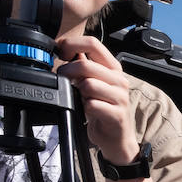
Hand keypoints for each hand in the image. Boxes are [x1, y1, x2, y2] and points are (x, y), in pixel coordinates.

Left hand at [57, 35, 137, 164]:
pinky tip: (88, 111)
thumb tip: (67, 50)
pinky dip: (85, 108)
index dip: (72, 45)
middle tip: (63, 79)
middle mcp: (120, 80)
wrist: (117, 138)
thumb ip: (85, 67)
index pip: (93, 43)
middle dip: (67, 71)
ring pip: (88, 84)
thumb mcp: (95, 83)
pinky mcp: (117, 115)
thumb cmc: (104, 110)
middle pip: (86, 65)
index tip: (61, 54)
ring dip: (78, 92)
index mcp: (113, 68)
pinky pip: (92, 105)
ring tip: (80, 98)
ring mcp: (120, 98)